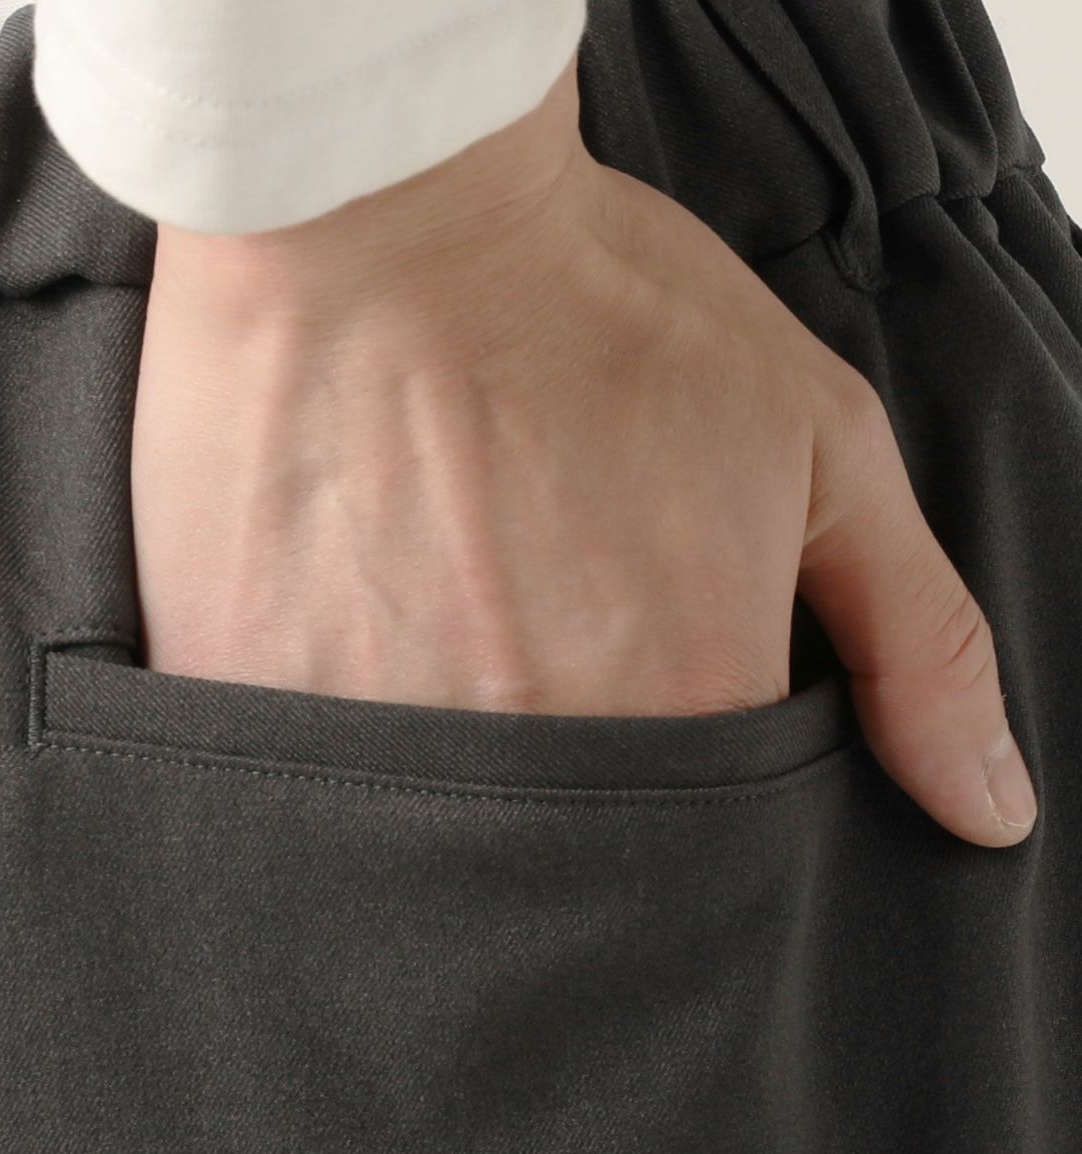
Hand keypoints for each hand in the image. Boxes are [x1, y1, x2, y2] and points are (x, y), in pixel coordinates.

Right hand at [129, 53, 1036, 846]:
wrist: (386, 215)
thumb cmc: (600, 310)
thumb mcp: (817, 447)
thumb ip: (920, 645)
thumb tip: (989, 809)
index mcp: (677, 710)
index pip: (698, 853)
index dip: (672, 778)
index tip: (629, 688)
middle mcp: (528, 755)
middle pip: (558, 859)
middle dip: (553, 763)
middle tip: (518, 630)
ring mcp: (374, 739)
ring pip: (424, 836)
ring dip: (440, 745)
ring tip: (432, 612)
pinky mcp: (243, 697)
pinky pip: (298, 779)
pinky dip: (327, 723)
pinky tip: (339, 615)